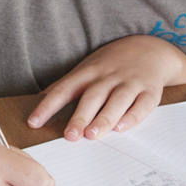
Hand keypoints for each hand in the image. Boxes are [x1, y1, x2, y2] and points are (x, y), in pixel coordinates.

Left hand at [27, 36, 185, 141]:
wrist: (151, 49)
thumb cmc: (112, 64)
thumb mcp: (87, 68)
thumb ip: (66, 86)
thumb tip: (37, 103)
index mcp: (89, 72)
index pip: (65, 89)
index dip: (48, 106)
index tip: (34, 122)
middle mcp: (109, 77)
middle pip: (92, 96)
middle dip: (80, 116)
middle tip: (70, 136)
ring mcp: (130, 83)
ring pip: (117, 101)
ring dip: (104, 118)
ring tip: (93, 135)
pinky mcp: (150, 92)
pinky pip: (142, 105)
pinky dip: (132, 117)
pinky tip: (122, 128)